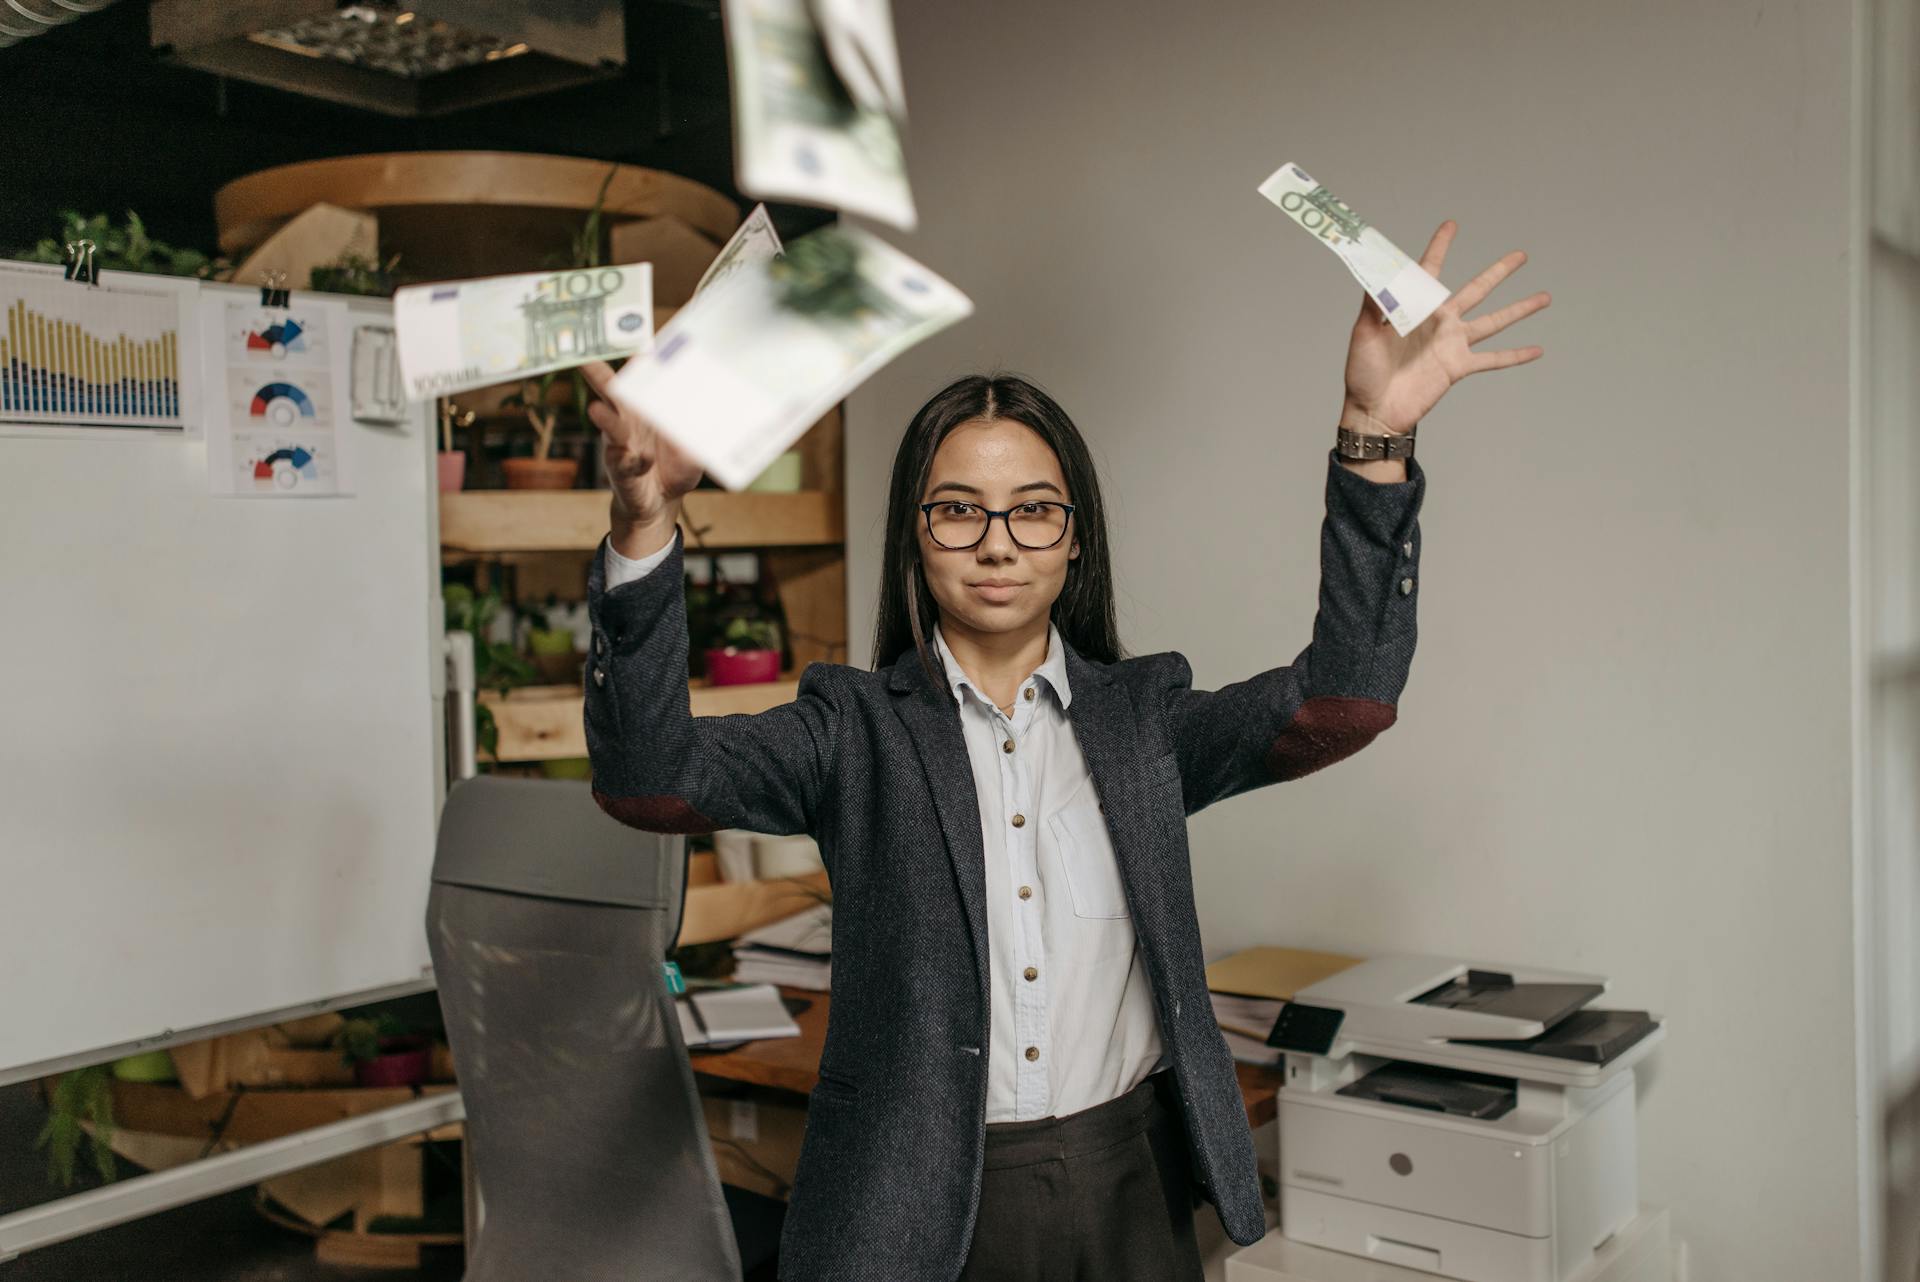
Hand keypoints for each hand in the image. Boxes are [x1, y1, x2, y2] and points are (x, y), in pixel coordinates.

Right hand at [581, 361, 703, 533]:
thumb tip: (719, 404)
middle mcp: (628, 420)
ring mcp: (621, 443)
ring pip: (609, 426)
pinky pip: (623, 461)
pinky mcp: (620, 468)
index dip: (638, 359)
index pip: (639, 378)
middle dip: (598, 375)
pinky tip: (641, 458)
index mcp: (646, 408)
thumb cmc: (675, 465)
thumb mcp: (694, 443)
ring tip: (596, 411)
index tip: (639, 341)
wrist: (662, 502)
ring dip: (604, 419)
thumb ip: (700, 424)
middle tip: (584, 360)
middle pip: (611, 392)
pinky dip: (632, 460)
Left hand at [1340, 221, 1548, 433]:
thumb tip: (1378, 275)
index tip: (1452, 225)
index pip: (1430, 271)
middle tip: (1521, 255)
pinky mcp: (1458, 368)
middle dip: (1499, 272)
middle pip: (1476, 290)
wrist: (1373, 410)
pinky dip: (1515, 355)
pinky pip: (1493, 360)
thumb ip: (1374, 304)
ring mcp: (1452, 344)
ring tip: (1545, 297)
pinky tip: (1537, 350)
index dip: (1441, 247)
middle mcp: (1439, 322)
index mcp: (1416, 309)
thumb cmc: (1362, 372)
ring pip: (1494, 321)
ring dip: (1520, 309)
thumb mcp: (1364, 333)